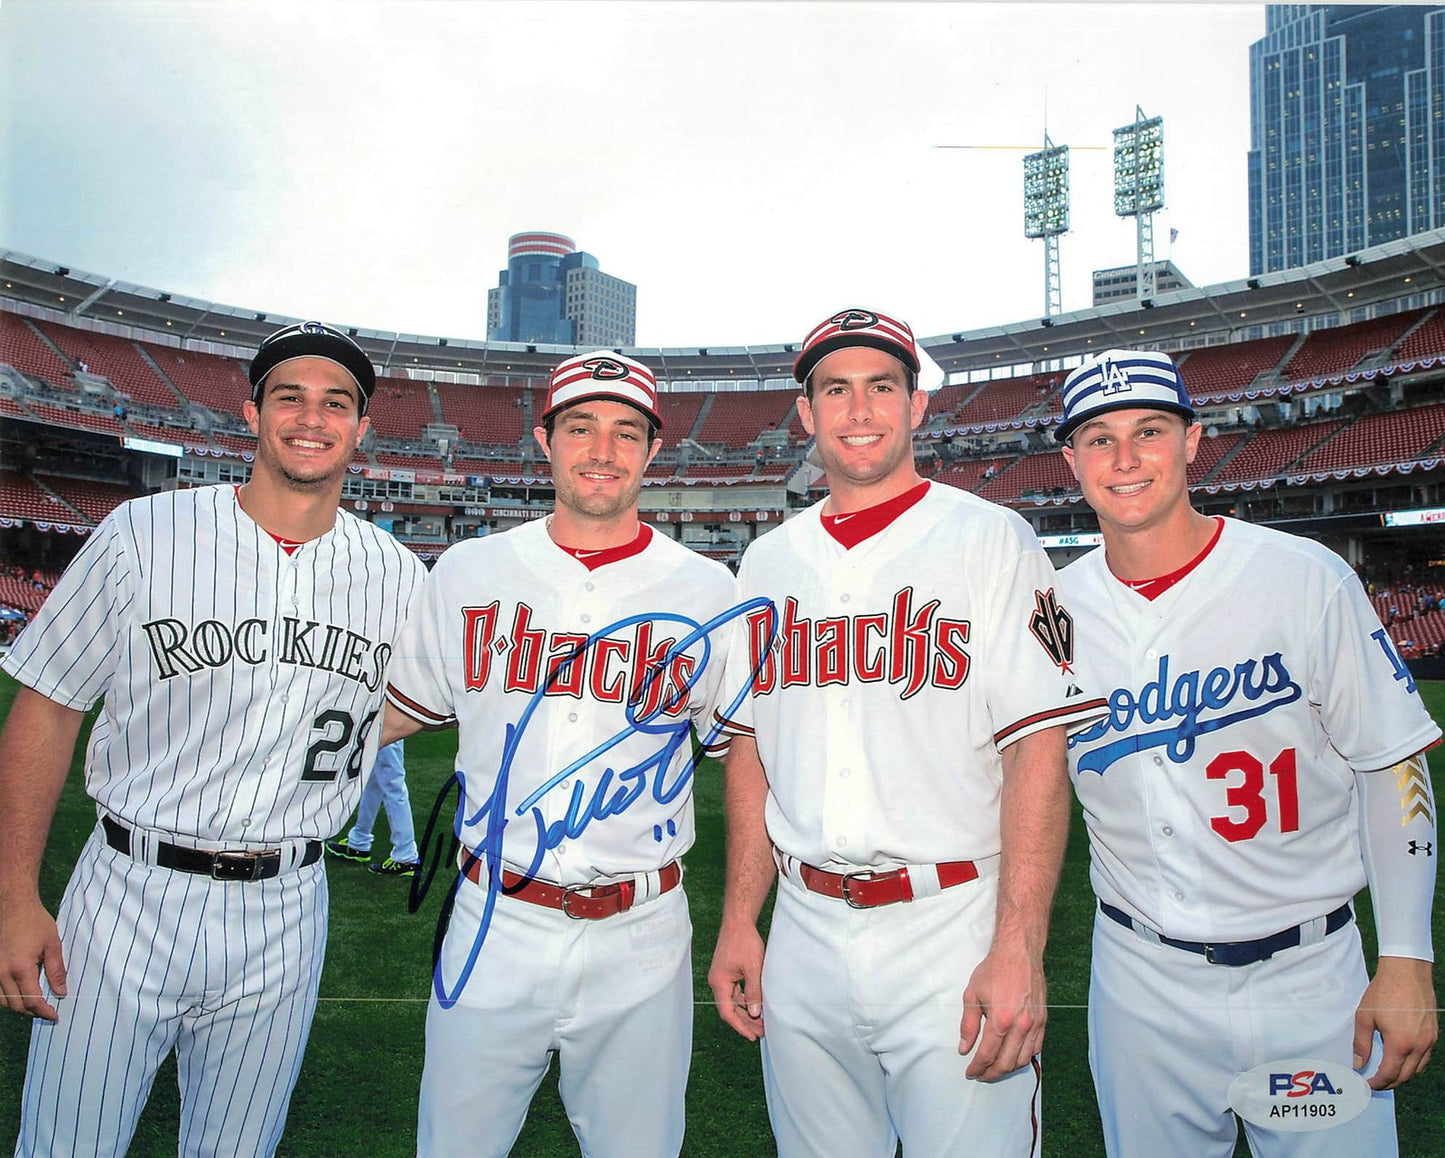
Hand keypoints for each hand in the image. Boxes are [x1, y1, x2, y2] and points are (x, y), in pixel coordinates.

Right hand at [0, 894, 65, 1020]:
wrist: (12, 905)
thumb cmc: (34, 921)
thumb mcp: (52, 944)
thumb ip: (56, 970)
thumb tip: (60, 992)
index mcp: (21, 968)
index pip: (32, 1001)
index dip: (44, 1012)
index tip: (54, 1016)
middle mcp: (2, 973)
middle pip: (16, 1005)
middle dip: (33, 1012)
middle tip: (48, 1012)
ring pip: (3, 1001)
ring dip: (18, 1007)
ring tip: (35, 1005)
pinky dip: (6, 999)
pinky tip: (18, 995)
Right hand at [708, 918, 765, 1040]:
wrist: (738, 922)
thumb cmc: (744, 942)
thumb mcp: (753, 968)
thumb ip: (754, 992)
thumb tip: (756, 1013)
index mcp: (719, 982)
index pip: (728, 1012)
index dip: (740, 1026)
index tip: (752, 1036)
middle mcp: (717, 982)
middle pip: (730, 1009)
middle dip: (746, 1022)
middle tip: (762, 1032)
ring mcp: (721, 978)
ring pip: (733, 1002)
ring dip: (746, 1012)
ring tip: (762, 1023)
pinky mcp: (726, 973)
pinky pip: (734, 993)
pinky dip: (745, 1001)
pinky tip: (756, 1006)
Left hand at [959, 940, 1045, 1080]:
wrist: (1018, 952)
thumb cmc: (994, 970)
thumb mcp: (972, 995)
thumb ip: (968, 1025)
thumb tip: (964, 1048)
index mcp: (1001, 1020)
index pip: (987, 1055)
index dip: (977, 1067)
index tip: (970, 1072)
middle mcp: (1020, 1026)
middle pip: (1006, 1063)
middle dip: (991, 1073)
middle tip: (981, 1074)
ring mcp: (1034, 1024)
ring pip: (1023, 1059)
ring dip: (1008, 1068)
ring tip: (995, 1068)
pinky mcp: (1043, 1020)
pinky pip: (1036, 1048)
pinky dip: (1024, 1057)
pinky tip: (1013, 1056)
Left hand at [1354, 956, 1435, 1089]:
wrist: (1406, 972)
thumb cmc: (1384, 992)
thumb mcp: (1364, 1016)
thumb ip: (1361, 1043)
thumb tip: (1358, 1063)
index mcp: (1400, 1044)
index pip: (1389, 1074)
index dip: (1378, 1083)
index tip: (1368, 1084)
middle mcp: (1419, 1046)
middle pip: (1406, 1076)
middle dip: (1390, 1083)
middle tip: (1376, 1082)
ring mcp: (1429, 1041)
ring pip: (1418, 1069)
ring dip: (1403, 1075)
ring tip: (1388, 1073)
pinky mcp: (1434, 1034)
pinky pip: (1425, 1057)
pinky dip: (1414, 1064)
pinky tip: (1402, 1059)